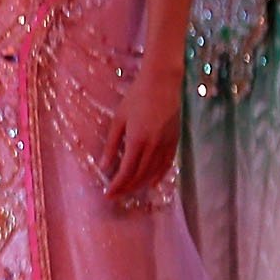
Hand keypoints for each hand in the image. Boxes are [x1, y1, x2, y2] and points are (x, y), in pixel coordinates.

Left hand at [103, 75, 181, 200]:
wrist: (162, 83)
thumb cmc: (136, 98)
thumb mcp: (118, 120)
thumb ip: (112, 145)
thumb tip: (103, 166)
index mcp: (138, 141)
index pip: (126, 171)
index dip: (117, 185)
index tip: (108, 194)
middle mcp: (154, 146)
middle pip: (140, 175)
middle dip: (127, 188)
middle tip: (116, 196)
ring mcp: (167, 143)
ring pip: (154, 172)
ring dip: (141, 184)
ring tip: (130, 191)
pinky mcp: (175, 140)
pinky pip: (167, 164)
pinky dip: (159, 175)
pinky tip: (152, 183)